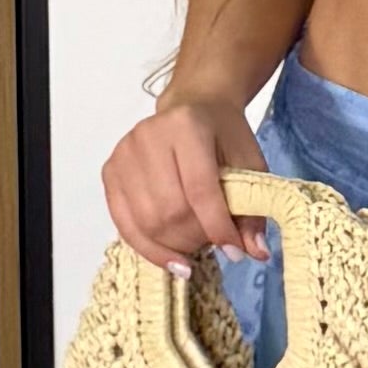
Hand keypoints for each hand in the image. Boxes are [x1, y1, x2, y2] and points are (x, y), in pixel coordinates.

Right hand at [104, 98, 270, 272]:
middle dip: (195, 239)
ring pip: (147, 222)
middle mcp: (149, 136)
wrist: (193, 109)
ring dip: (174, 246)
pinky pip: (124, 224)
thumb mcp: (249, 163)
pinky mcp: (110, 171)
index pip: (200, 190)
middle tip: (212, 244)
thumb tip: (256, 252)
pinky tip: (172, 259)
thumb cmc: (222, 135)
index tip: (235, 252)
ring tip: (194, 246)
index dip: (218, 228)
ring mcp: (124, 154)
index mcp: (187, 126)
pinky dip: (149, 249)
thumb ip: (253, 207)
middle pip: (170, 210)